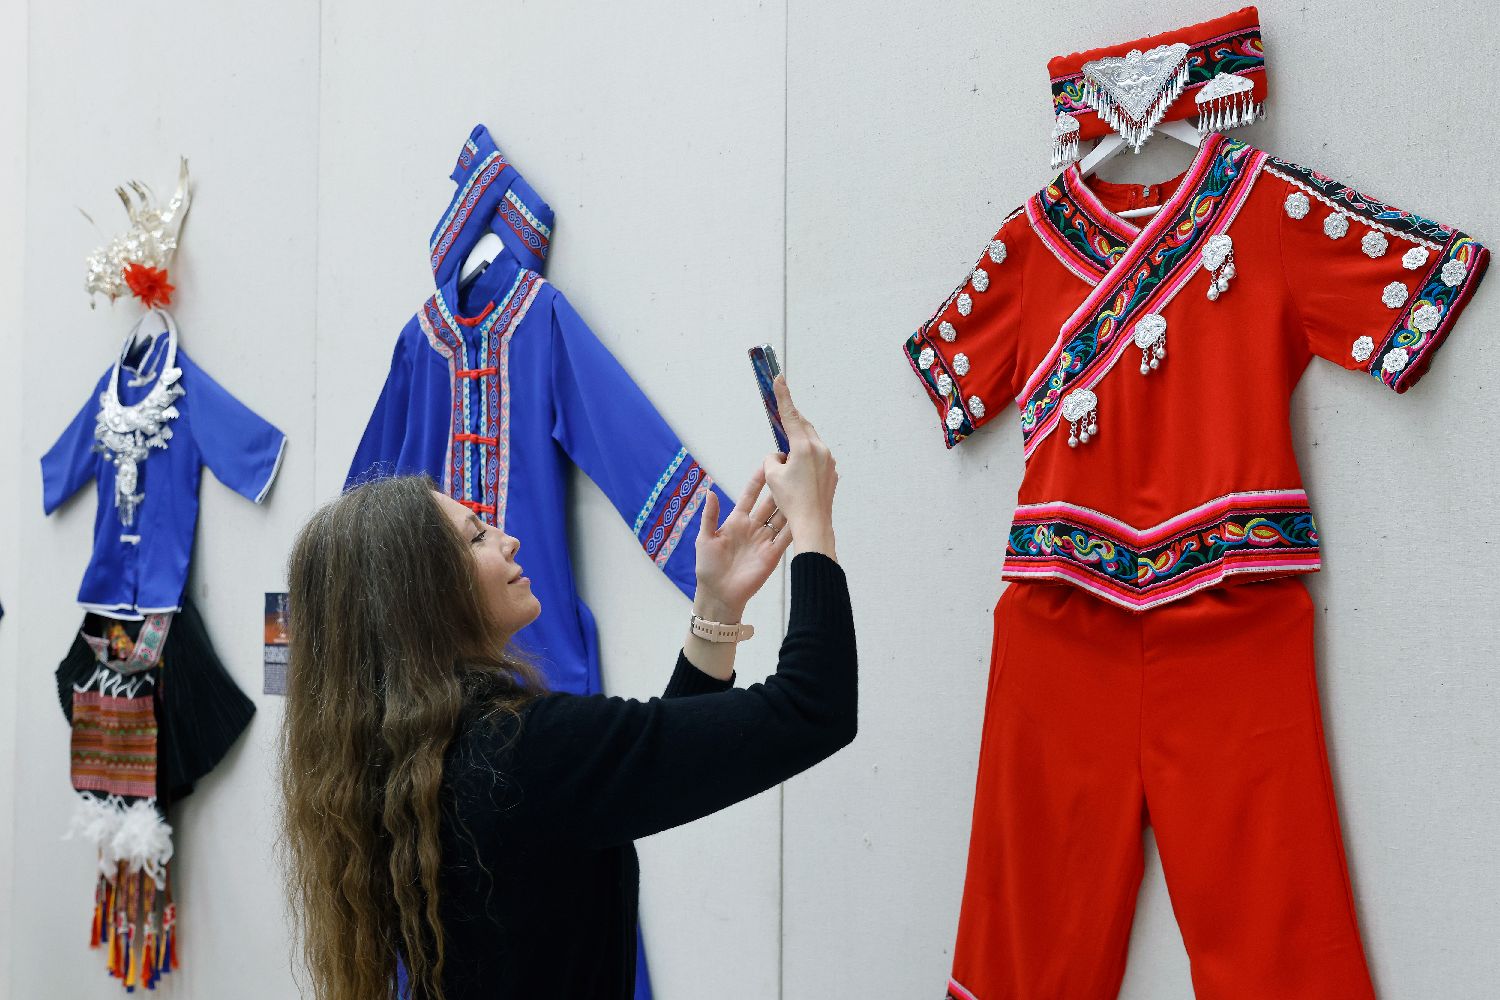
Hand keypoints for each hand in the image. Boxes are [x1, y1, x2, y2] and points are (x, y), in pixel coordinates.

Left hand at [693, 465, 794, 621]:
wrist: (719, 594)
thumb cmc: (708, 566)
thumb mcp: (705, 538)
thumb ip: (710, 516)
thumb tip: (710, 491)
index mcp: (737, 520)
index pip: (750, 495)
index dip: (758, 480)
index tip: (767, 463)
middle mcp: (754, 527)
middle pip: (769, 503)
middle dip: (780, 488)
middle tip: (791, 471)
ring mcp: (765, 540)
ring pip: (781, 517)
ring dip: (790, 504)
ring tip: (802, 488)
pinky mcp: (773, 554)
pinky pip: (786, 537)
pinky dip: (795, 526)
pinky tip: (804, 514)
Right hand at [762, 377, 837, 558]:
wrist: (813, 523)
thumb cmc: (791, 501)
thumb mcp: (772, 476)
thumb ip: (772, 458)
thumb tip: (779, 456)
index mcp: (804, 447)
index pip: (790, 415)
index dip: (782, 396)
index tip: (779, 379)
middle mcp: (820, 449)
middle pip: (803, 427)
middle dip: (791, 421)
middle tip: (780, 414)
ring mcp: (829, 460)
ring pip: (811, 443)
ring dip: (798, 444)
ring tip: (786, 458)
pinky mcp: (832, 472)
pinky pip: (817, 458)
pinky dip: (806, 459)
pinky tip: (798, 473)